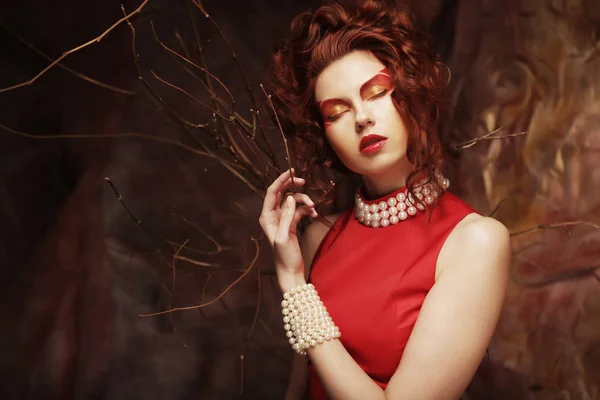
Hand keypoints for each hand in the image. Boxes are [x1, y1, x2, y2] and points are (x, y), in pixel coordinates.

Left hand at [259, 169, 317, 290]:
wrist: (291, 270)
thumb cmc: (284, 256)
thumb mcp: (284, 236)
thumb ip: (286, 216)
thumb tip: (289, 198)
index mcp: (266, 217)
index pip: (272, 192)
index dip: (281, 180)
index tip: (292, 171)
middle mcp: (272, 215)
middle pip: (282, 193)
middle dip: (294, 187)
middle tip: (304, 182)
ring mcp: (282, 218)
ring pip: (293, 201)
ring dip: (304, 201)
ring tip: (313, 207)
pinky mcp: (291, 223)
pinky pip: (299, 210)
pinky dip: (307, 210)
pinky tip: (314, 214)